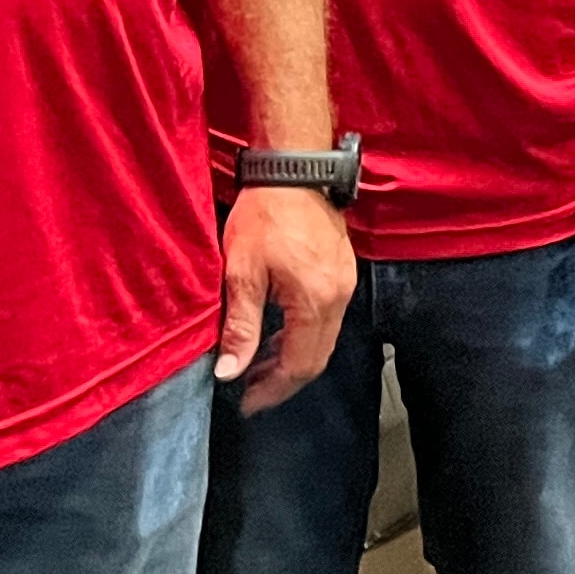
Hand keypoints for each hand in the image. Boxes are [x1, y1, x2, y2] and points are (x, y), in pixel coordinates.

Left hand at [218, 184, 355, 412]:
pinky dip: (302, 333)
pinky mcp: (343, 270)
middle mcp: (339, 297)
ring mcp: (345, 283)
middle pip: (316, 357)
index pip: (300, 364)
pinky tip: (277, 331)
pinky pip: (327, 317)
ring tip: (258, 364)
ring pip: (323, 338)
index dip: (273, 390)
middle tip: (250, 391)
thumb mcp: (242, 272)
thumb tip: (229, 372)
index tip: (246, 403)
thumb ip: (240, 326)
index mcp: (315, 301)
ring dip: (293, 356)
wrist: (294, 170)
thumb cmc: (264, 216)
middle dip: (284, 380)